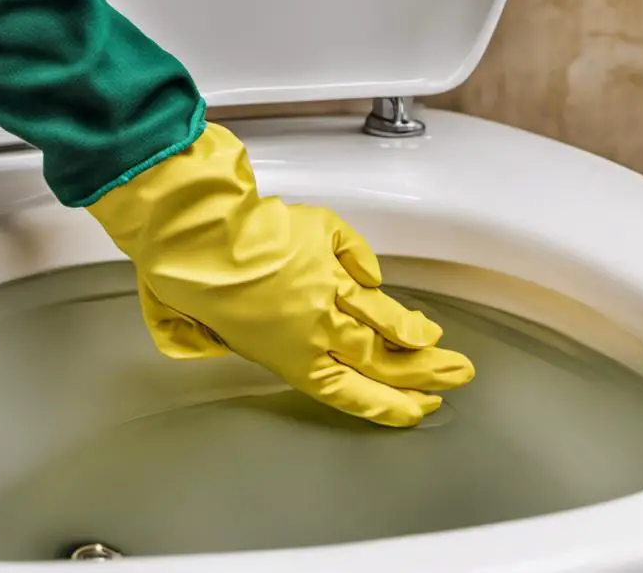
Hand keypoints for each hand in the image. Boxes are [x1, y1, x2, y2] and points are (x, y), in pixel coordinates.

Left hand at [87, 122, 474, 426]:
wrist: (198, 235)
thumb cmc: (186, 286)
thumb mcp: (194, 334)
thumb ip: (225, 344)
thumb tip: (241, 337)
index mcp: (292, 357)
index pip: (353, 390)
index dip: (391, 402)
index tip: (420, 407)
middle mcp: (319, 325)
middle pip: (381, 356)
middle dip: (424, 371)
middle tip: (456, 374)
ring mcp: (328, 282)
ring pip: (379, 311)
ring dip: (411, 328)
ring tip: (435, 339)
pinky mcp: (326, 240)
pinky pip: (356, 256)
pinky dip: (369, 268)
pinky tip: (380, 280)